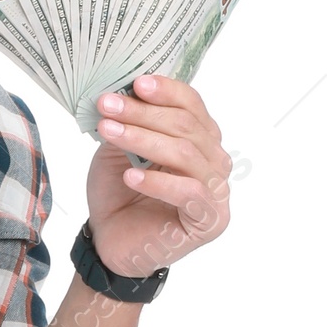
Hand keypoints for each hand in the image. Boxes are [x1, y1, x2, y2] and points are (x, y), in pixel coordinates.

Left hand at [85, 74, 232, 279]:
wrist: (109, 243)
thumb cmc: (118, 196)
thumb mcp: (120, 150)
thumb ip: (133, 123)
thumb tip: (128, 89)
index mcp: (200, 141)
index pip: (193, 107)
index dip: (167, 91)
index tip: (135, 83)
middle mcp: (215, 163)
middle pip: (188, 127)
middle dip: (144, 113)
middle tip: (109, 105)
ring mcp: (217, 193)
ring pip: (187, 154)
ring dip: (144, 139)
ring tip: (110, 132)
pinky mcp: (210, 221)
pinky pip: (189, 192)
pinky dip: (158, 181)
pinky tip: (130, 176)